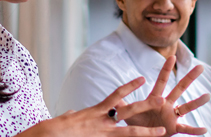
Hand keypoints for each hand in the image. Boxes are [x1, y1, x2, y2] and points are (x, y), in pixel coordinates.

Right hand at [17, 77, 166, 136]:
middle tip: (162, 99)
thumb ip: (74, 114)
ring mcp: (101, 131)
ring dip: (146, 131)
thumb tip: (73, 111)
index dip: (129, 87)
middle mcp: (101, 120)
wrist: (47, 134)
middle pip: (128, 110)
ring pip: (128, 130)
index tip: (141, 80)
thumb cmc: (53, 128)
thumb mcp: (66, 117)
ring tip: (163, 131)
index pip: (116, 96)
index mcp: (95, 111)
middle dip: (146, 104)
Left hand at [122, 56, 210, 135]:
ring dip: (197, 102)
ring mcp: (172, 116)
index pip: (162, 81)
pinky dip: (195, 130)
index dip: (166, 69)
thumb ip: (121, 101)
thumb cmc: (135, 121)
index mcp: (155, 99)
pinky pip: (186, 128)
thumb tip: (110, 91)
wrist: (141, 135)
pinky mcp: (174, 128)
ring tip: (207, 96)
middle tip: (200, 67)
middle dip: (189, 78)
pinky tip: (205, 129)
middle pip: (179, 89)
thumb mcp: (128, 110)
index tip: (172, 56)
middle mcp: (167, 104)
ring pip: (186, 107)